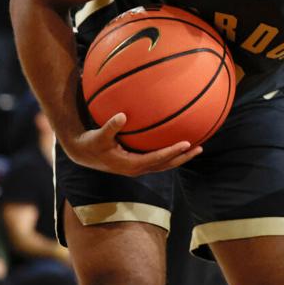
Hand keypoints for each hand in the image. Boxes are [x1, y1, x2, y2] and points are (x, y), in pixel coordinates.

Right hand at [63, 112, 201, 176]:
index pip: (157, 159)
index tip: (186, 143)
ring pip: (164, 165)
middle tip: (199, 148)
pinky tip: (178, 144)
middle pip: (166, 165)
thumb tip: (122, 115)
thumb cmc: (92, 143)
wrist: (84, 154)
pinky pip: (159, 160)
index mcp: (131, 164)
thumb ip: (111, 126)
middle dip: (183, 157)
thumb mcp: (99, 135)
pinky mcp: (137, 164)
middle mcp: (138, 169)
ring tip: (196, 148)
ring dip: (180, 157)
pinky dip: (170, 154)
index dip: (172, 151)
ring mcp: (139, 168)